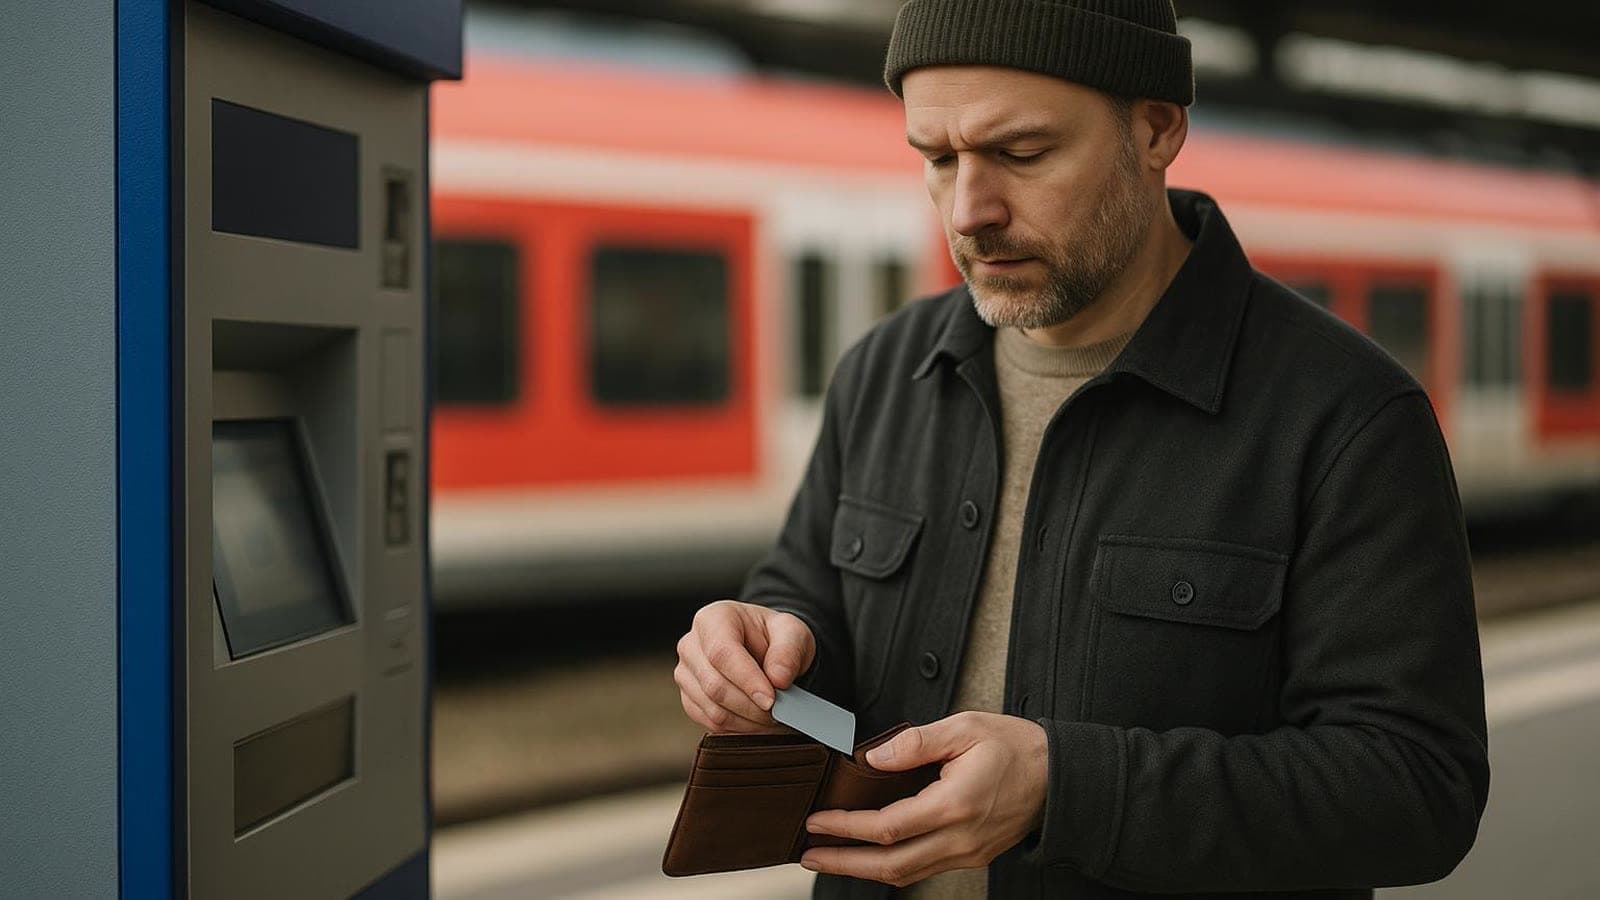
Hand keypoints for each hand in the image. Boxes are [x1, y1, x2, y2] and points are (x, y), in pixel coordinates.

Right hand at [674, 600, 816, 732]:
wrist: (764, 648)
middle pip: (714, 685)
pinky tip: (756, 720)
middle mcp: (691, 645)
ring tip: (772, 715)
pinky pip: (711, 722)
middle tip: (780, 710)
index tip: (771, 699)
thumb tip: (778, 679)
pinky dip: (738, 727)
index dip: (747, 680)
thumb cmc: (773, 636)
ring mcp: (686, 673)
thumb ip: (788, 651)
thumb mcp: (792, 632)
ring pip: (712, 708)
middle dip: (751, 705)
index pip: (722, 653)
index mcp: (713, 619)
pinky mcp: (689, 698)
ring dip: (747, 719)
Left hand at [799, 711, 1048, 886]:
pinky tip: (870, 856)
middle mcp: (960, 838)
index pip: (888, 827)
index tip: (817, 820)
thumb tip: (873, 758)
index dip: (847, 827)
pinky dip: (891, 866)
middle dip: (844, 864)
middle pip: (890, 865)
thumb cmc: (1014, 746)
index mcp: (955, 804)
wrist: (1058, 776)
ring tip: (830, 858)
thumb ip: (915, 742)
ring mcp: (967, 853)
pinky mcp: (972, 856)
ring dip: (864, 871)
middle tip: (809, 854)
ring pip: (906, 874)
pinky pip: (923, 869)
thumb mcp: (964, 728)